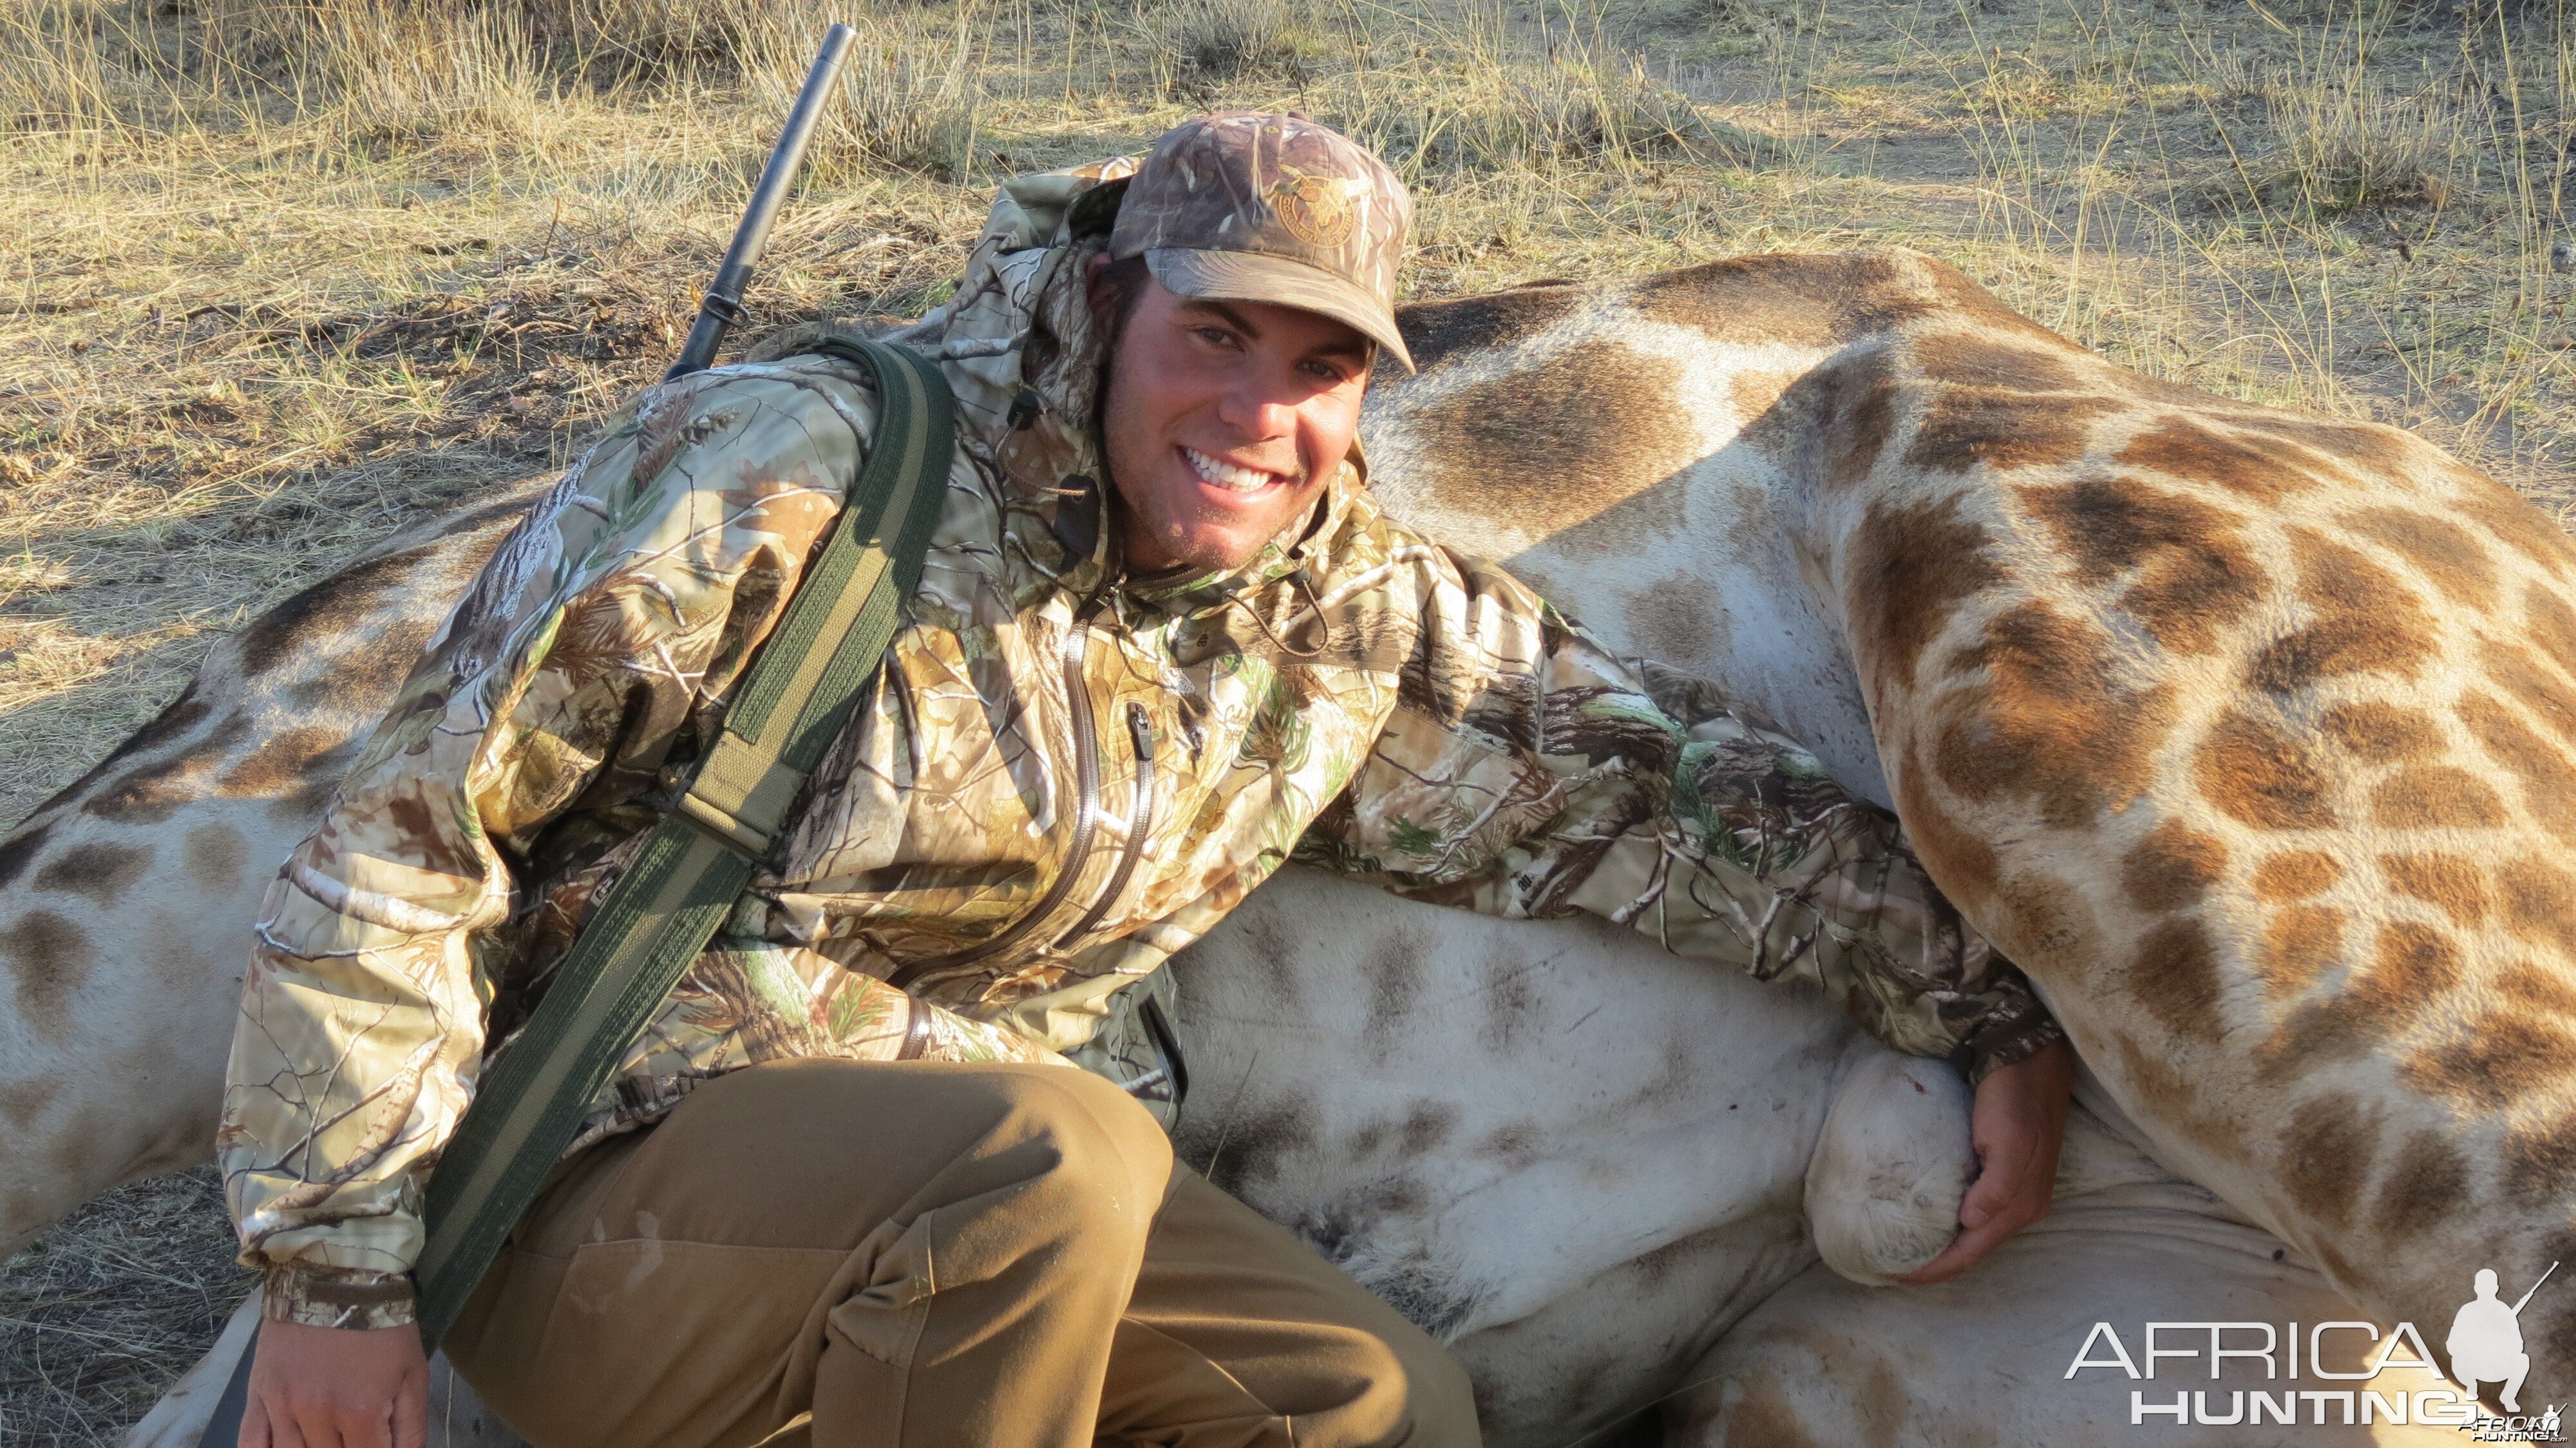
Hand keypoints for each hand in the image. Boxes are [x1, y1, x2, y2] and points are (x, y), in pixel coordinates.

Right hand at [241, 1317, 427, 1447]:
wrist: (338, 1279)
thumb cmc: (384, 1328)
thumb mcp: (413, 1376)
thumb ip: (410, 1430)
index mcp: (360, 1412)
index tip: (375, 1444)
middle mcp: (316, 1415)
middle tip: (353, 1435)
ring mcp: (282, 1406)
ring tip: (327, 1437)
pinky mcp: (259, 1393)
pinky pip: (251, 1442)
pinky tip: (284, 1446)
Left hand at [1897, 1037, 2075, 1284]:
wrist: (2031, 1059)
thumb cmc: (2014, 1097)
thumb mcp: (2008, 1139)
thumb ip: (1996, 1187)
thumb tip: (1972, 1225)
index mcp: (2020, 1205)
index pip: (1969, 1253)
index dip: (1932, 1270)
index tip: (1892, 1275)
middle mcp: (2021, 1206)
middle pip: (1972, 1250)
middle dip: (1935, 1264)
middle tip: (1890, 1266)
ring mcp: (2017, 1191)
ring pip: (1975, 1233)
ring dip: (1943, 1246)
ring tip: (1905, 1249)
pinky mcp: (2007, 1173)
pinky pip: (1976, 1211)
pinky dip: (1951, 1224)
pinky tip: (1929, 1219)